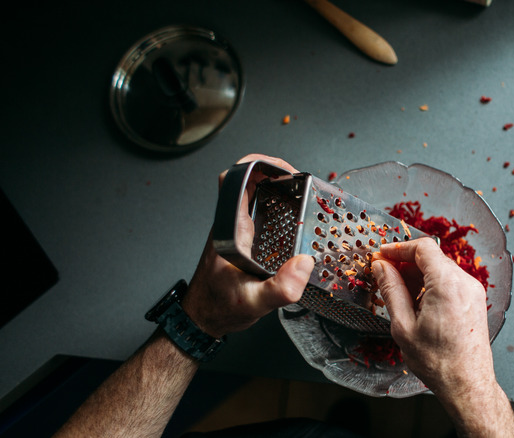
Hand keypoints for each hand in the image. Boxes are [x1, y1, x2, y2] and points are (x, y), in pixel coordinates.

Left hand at [182, 154, 314, 337]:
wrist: (201, 320)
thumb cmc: (219, 309)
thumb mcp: (255, 303)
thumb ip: (281, 288)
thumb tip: (304, 264)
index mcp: (231, 230)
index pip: (233, 180)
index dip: (257, 164)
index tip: (283, 170)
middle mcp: (232, 226)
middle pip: (247, 182)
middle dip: (275, 173)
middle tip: (301, 182)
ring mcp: (236, 232)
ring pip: (253, 196)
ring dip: (276, 188)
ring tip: (303, 194)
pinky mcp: (242, 241)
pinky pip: (258, 212)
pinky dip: (276, 206)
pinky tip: (294, 219)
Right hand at [372, 238, 513, 436]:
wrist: (467, 383)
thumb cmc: (438, 362)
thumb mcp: (403, 326)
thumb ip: (391, 290)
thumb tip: (381, 268)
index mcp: (447, 284)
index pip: (423, 248)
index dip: (399, 248)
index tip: (382, 255)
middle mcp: (465, 282)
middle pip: (432, 257)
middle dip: (406, 262)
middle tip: (384, 274)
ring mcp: (473, 290)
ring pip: (440, 268)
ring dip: (418, 274)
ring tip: (398, 291)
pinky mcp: (475, 300)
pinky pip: (450, 281)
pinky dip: (431, 284)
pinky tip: (416, 301)